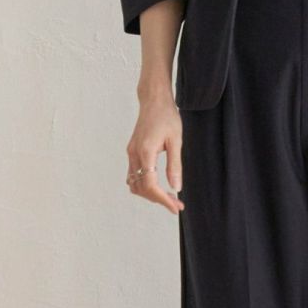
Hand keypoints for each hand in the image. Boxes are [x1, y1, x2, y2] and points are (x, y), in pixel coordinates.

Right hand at [125, 90, 184, 213]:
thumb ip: (175, 165)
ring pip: (135, 184)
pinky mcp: (132, 151)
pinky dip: (144, 184)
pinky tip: (159, 185)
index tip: (175, 207)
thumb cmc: (167, 116)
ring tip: (169, 196)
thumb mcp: (176, 140)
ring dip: (150, 193)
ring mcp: (131, 153)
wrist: (154, 100)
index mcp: (145, 151)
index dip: (162, 199)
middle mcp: (134, 154)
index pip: (150, 185)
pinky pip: (134, 175)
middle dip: (158, 199)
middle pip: (141, 188)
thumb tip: (176, 187)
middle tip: (176, 204)